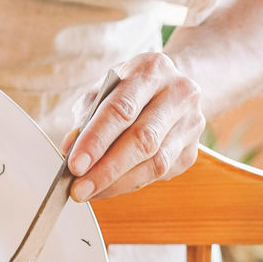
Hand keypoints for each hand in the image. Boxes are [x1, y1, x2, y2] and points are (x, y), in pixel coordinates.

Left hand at [65, 52, 203, 201]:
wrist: (174, 88)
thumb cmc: (132, 90)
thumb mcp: (106, 90)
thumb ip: (87, 116)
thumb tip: (70, 150)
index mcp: (151, 70)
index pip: (121, 109)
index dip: (96, 141)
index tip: (75, 166)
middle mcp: (178, 93)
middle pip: (142, 139)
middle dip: (107, 170)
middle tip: (80, 189)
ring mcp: (190, 123)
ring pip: (155, 162)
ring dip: (119, 183)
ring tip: (91, 191)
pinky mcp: (192, 151)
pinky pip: (160, 174)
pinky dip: (131, 183)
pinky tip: (111, 186)